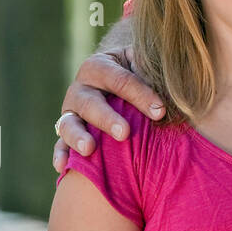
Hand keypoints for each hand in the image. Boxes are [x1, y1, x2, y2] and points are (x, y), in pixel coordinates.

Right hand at [52, 48, 164, 172]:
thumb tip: (172, 87)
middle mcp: (80, 88)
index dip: (141, 95)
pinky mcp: (66, 131)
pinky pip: (59, 144)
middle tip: (125, 133)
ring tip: (89, 149)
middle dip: (108, 118)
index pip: (120, 80)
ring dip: (78, 136)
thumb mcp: (143, 63)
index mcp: (100, 66)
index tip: (160, 111)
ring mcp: (70, 111)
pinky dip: (60, 155)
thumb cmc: (138, 70)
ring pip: (68, 123)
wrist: (119, 76)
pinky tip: (63, 167)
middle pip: (90, 103)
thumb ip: (151, 71)